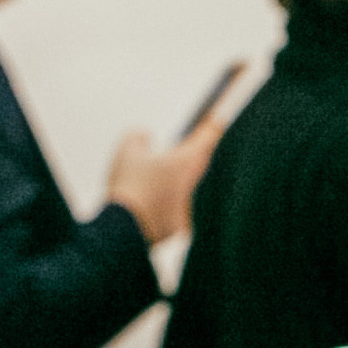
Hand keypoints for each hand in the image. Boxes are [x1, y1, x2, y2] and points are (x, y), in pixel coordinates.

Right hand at [106, 68, 244, 244]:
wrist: (122, 232)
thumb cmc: (127, 187)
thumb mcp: (127, 151)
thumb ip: (138, 137)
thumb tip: (145, 136)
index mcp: (184, 163)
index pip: (207, 138)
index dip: (215, 125)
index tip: (225, 115)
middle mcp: (190, 187)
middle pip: (198, 164)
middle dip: (193, 152)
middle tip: (192, 142)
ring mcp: (185, 210)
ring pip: (181, 189)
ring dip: (170, 183)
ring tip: (148, 182)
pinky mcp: (176, 229)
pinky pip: (171, 212)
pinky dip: (159, 206)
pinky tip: (143, 207)